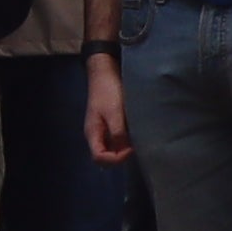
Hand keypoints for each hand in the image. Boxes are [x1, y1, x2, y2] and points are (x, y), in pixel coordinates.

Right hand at [86, 46, 135, 164]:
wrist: (105, 71)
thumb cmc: (108, 91)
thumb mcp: (114, 112)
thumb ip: (118, 133)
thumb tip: (125, 150)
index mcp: (93, 134)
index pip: (100, 158)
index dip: (116, 159)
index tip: (131, 149)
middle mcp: (96, 135)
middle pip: (106, 156)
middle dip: (122, 155)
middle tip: (137, 146)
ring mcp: (103, 129)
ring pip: (112, 148)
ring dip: (125, 147)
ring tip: (139, 140)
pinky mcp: (110, 122)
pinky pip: (117, 138)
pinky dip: (126, 139)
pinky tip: (137, 133)